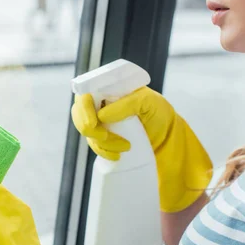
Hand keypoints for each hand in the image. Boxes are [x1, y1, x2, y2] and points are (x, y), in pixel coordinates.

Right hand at [72, 87, 212, 211]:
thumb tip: (102, 116)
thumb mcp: (148, 101)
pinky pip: (94, 146)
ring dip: (102, 143)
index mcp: (108, 88)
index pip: (84, 93)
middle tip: (105, 137)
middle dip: (90, 129)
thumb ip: (127, 104)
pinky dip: (104, 152)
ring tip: (126, 146)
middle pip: (79, 114)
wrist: (166, 134)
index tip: (94, 123)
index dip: (84, 109)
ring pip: (86, 132)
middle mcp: (99, 103)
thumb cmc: (158, 111)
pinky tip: (117, 156)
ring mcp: (99, 121)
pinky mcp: (103, 138)